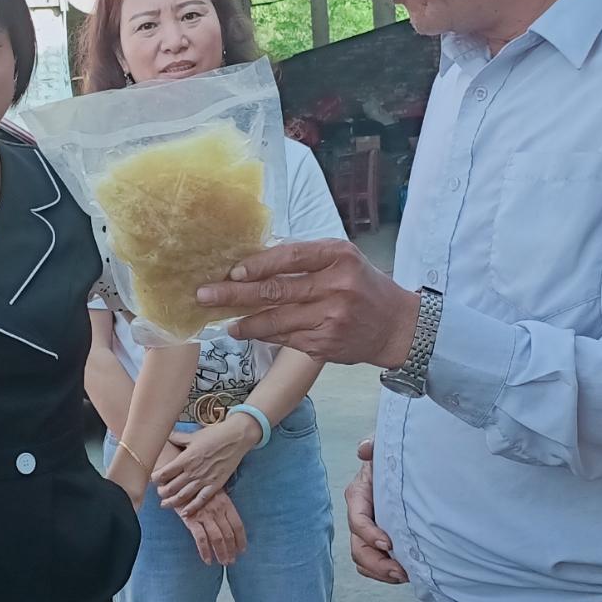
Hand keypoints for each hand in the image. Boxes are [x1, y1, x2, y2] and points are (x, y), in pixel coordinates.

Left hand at [156, 418, 256, 511]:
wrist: (236, 439)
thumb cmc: (214, 435)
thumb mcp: (193, 436)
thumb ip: (178, 438)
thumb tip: (165, 434)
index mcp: (185, 459)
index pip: (165, 473)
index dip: (156, 478)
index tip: (153, 479)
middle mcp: (192, 471)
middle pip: (171, 487)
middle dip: (162, 492)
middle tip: (159, 493)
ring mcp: (204, 479)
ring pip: (183, 495)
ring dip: (172, 502)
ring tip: (164, 505)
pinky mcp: (215, 485)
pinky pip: (201, 499)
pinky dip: (192, 507)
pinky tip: (185, 513)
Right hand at [178, 491, 247, 565]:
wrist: (178, 480)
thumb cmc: (197, 486)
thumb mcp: (214, 492)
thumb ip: (222, 505)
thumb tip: (228, 522)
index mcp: (226, 503)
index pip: (238, 525)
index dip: (241, 539)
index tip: (242, 550)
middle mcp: (217, 510)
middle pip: (229, 534)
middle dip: (231, 550)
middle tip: (232, 561)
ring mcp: (205, 516)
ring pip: (217, 539)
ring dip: (221, 553)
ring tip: (223, 562)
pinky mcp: (192, 520)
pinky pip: (201, 539)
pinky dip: (205, 551)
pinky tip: (207, 560)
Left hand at [195, 240, 418, 367]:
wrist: (396, 326)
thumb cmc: (363, 285)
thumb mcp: (343, 258)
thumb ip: (306, 258)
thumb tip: (256, 259)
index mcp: (338, 257)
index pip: (290, 257)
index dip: (258, 264)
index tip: (233, 270)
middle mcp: (335, 287)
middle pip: (276, 290)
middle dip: (234, 294)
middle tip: (205, 295)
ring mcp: (330, 319)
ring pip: (276, 320)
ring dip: (244, 320)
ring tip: (222, 320)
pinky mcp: (325, 345)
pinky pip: (285, 338)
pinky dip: (264, 334)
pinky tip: (246, 331)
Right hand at [346, 438, 406, 585]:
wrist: (403, 466)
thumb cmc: (392, 457)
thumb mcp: (384, 447)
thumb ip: (373, 446)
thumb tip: (364, 449)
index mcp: (358, 495)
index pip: (357, 519)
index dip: (369, 533)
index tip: (388, 543)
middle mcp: (359, 516)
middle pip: (358, 548)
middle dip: (377, 563)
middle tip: (401, 571)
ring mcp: (368, 531)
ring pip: (364, 560)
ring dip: (382, 572)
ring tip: (405, 575)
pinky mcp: (379, 541)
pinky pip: (374, 564)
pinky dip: (385, 573)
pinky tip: (406, 572)